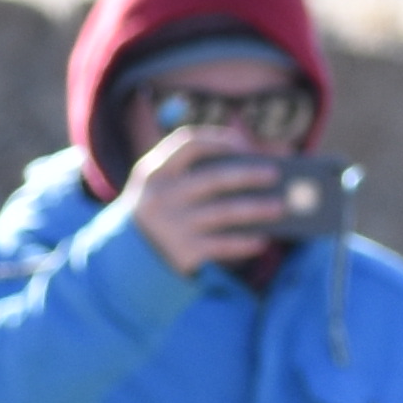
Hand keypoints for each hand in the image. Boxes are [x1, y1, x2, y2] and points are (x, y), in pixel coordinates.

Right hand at [122, 127, 300, 277]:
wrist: (123, 261)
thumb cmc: (160, 214)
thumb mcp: (162, 188)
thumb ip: (195, 172)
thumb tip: (257, 168)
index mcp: (152, 173)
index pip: (188, 143)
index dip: (219, 140)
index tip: (243, 145)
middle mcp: (160, 197)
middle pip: (214, 178)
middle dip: (249, 175)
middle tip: (274, 174)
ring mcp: (171, 225)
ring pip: (225, 212)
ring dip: (257, 208)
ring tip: (280, 207)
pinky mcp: (182, 252)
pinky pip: (223, 244)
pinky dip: (245, 242)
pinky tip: (262, 240)